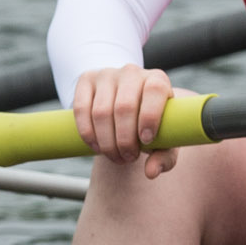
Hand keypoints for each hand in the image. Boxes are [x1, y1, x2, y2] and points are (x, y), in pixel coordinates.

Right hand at [70, 63, 185, 178]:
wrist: (124, 104)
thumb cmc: (148, 123)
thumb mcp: (163, 139)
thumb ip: (164, 157)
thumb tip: (151, 172)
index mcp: (157, 80)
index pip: (155, 90)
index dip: (150, 116)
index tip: (146, 140)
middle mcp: (132, 72)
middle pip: (124, 107)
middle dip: (125, 140)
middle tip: (128, 158)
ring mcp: (107, 75)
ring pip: (101, 111)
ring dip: (106, 142)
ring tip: (114, 156)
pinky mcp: (86, 80)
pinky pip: (81, 109)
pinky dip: (87, 133)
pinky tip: (96, 147)